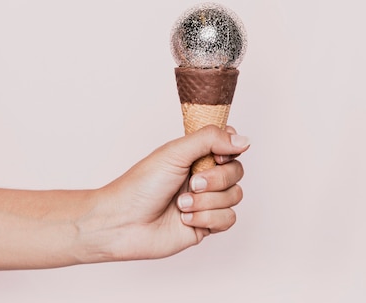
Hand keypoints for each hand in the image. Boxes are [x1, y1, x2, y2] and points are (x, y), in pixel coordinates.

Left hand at [81, 125, 249, 262]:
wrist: (122, 223)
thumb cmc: (140, 186)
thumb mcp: (175, 153)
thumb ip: (211, 140)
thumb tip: (244, 140)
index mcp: (196, 156)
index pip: (231, 146)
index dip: (230, 151)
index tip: (217, 155)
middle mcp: (204, 177)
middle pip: (237, 172)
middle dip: (216, 179)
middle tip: (192, 183)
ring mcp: (206, 201)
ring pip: (235, 196)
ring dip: (208, 201)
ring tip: (181, 204)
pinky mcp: (206, 225)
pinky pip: (228, 219)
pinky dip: (207, 218)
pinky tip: (185, 219)